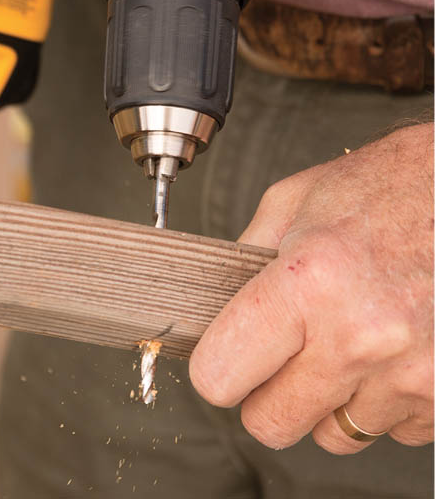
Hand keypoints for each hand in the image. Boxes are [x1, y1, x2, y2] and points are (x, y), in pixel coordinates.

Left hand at [189, 123, 433, 453]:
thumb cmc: (390, 188)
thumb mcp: (295, 201)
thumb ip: (245, 256)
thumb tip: (213, 303)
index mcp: (308, 281)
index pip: (221, 374)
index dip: (214, 367)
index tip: (223, 356)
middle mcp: (360, 336)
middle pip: (271, 423)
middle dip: (264, 395)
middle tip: (278, 356)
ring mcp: (410, 373)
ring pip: (333, 435)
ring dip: (327, 400)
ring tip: (342, 343)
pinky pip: (392, 431)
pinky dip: (381, 401)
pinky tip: (386, 351)